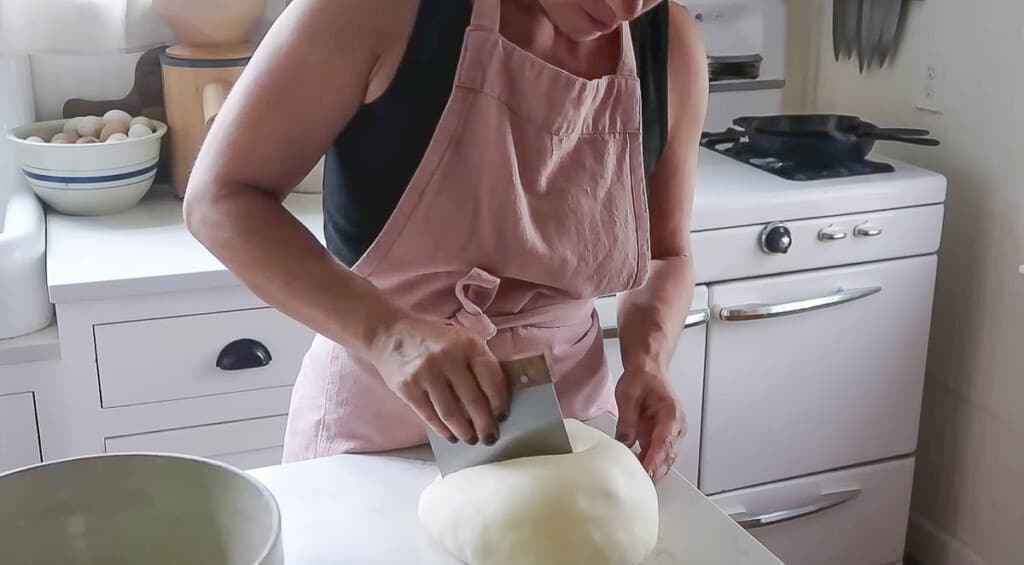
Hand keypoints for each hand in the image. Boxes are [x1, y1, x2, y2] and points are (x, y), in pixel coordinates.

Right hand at [369, 315, 507, 444]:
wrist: (389, 333)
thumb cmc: (432, 338)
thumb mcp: (460, 338)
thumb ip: (477, 361)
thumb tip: (495, 397)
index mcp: (468, 344)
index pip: (492, 379)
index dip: (499, 402)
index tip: (502, 417)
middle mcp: (448, 358)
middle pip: (473, 400)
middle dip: (485, 424)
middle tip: (490, 437)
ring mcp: (426, 374)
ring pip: (451, 413)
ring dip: (464, 431)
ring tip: (471, 439)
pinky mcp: (408, 389)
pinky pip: (430, 416)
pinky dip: (442, 430)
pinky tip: (450, 436)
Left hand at [614, 370, 686, 480]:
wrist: (648, 369)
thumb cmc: (642, 378)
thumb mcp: (628, 395)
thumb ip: (627, 420)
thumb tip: (624, 442)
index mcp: (671, 414)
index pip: (664, 442)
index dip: (655, 460)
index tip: (647, 473)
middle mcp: (677, 426)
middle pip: (668, 455)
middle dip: (656, 471)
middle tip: (640, 484)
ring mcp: (671, 433)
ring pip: (665, 459)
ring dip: (654, 471)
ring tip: (638, 483)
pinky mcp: (662, 437)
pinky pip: (658, 455)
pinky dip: (650, 465)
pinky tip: (638, 473)